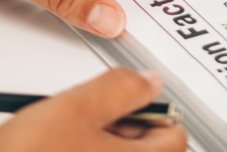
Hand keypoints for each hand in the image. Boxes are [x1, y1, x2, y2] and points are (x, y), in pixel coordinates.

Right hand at [0, 70, 186, 150]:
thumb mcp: (75, 107)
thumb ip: (120, 88)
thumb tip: (148, 80)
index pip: (174, 132)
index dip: (149, 106)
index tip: (125, 96)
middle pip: (148, 149)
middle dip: (119, 126)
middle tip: (86, 115)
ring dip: (97, 142)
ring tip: (62, 134)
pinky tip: (52, 149)